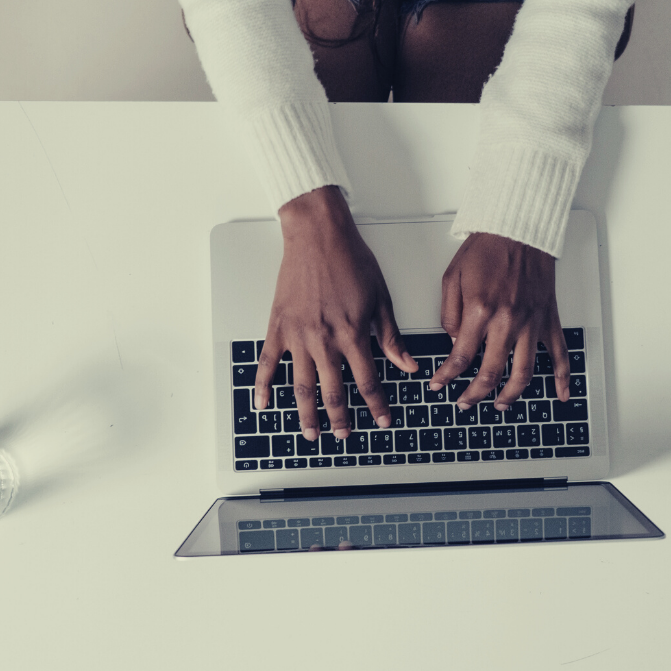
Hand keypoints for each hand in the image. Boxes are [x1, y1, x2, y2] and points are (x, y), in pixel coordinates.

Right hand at [254, 186, 418, 440]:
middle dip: (340, 418)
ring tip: (311, 433)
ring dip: (306, 414)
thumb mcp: (380, 298)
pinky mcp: (278, 326)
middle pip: (332, 391)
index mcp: (352, 333)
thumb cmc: (349, 259)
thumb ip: (390, 337)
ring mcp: (297, 335)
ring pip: (301, 386)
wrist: (317, 234)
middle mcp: (324, 340)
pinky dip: (263, 385)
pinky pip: (268, 363)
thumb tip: (407, 364)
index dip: (376, 405)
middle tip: (344, 436)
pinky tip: (263, 404)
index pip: (367, 381)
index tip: (382, 420)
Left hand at [428, 233, 570, 409]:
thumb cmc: (486, 249)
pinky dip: (562, 378)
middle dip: (474, 395)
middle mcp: (507, 322)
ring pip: (523, 373)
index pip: (460, 357)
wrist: (519, 229)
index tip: (438, 386)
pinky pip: (559, 354)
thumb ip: (449, 315)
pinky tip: (560, 395)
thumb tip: (454, 343)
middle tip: (464, 402)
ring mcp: (531, 323)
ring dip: (510, 395)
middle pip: (491, 373)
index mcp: (481, 311)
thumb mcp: (452, 278)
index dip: (446, 377)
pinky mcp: (548, 319)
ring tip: (499, 405)